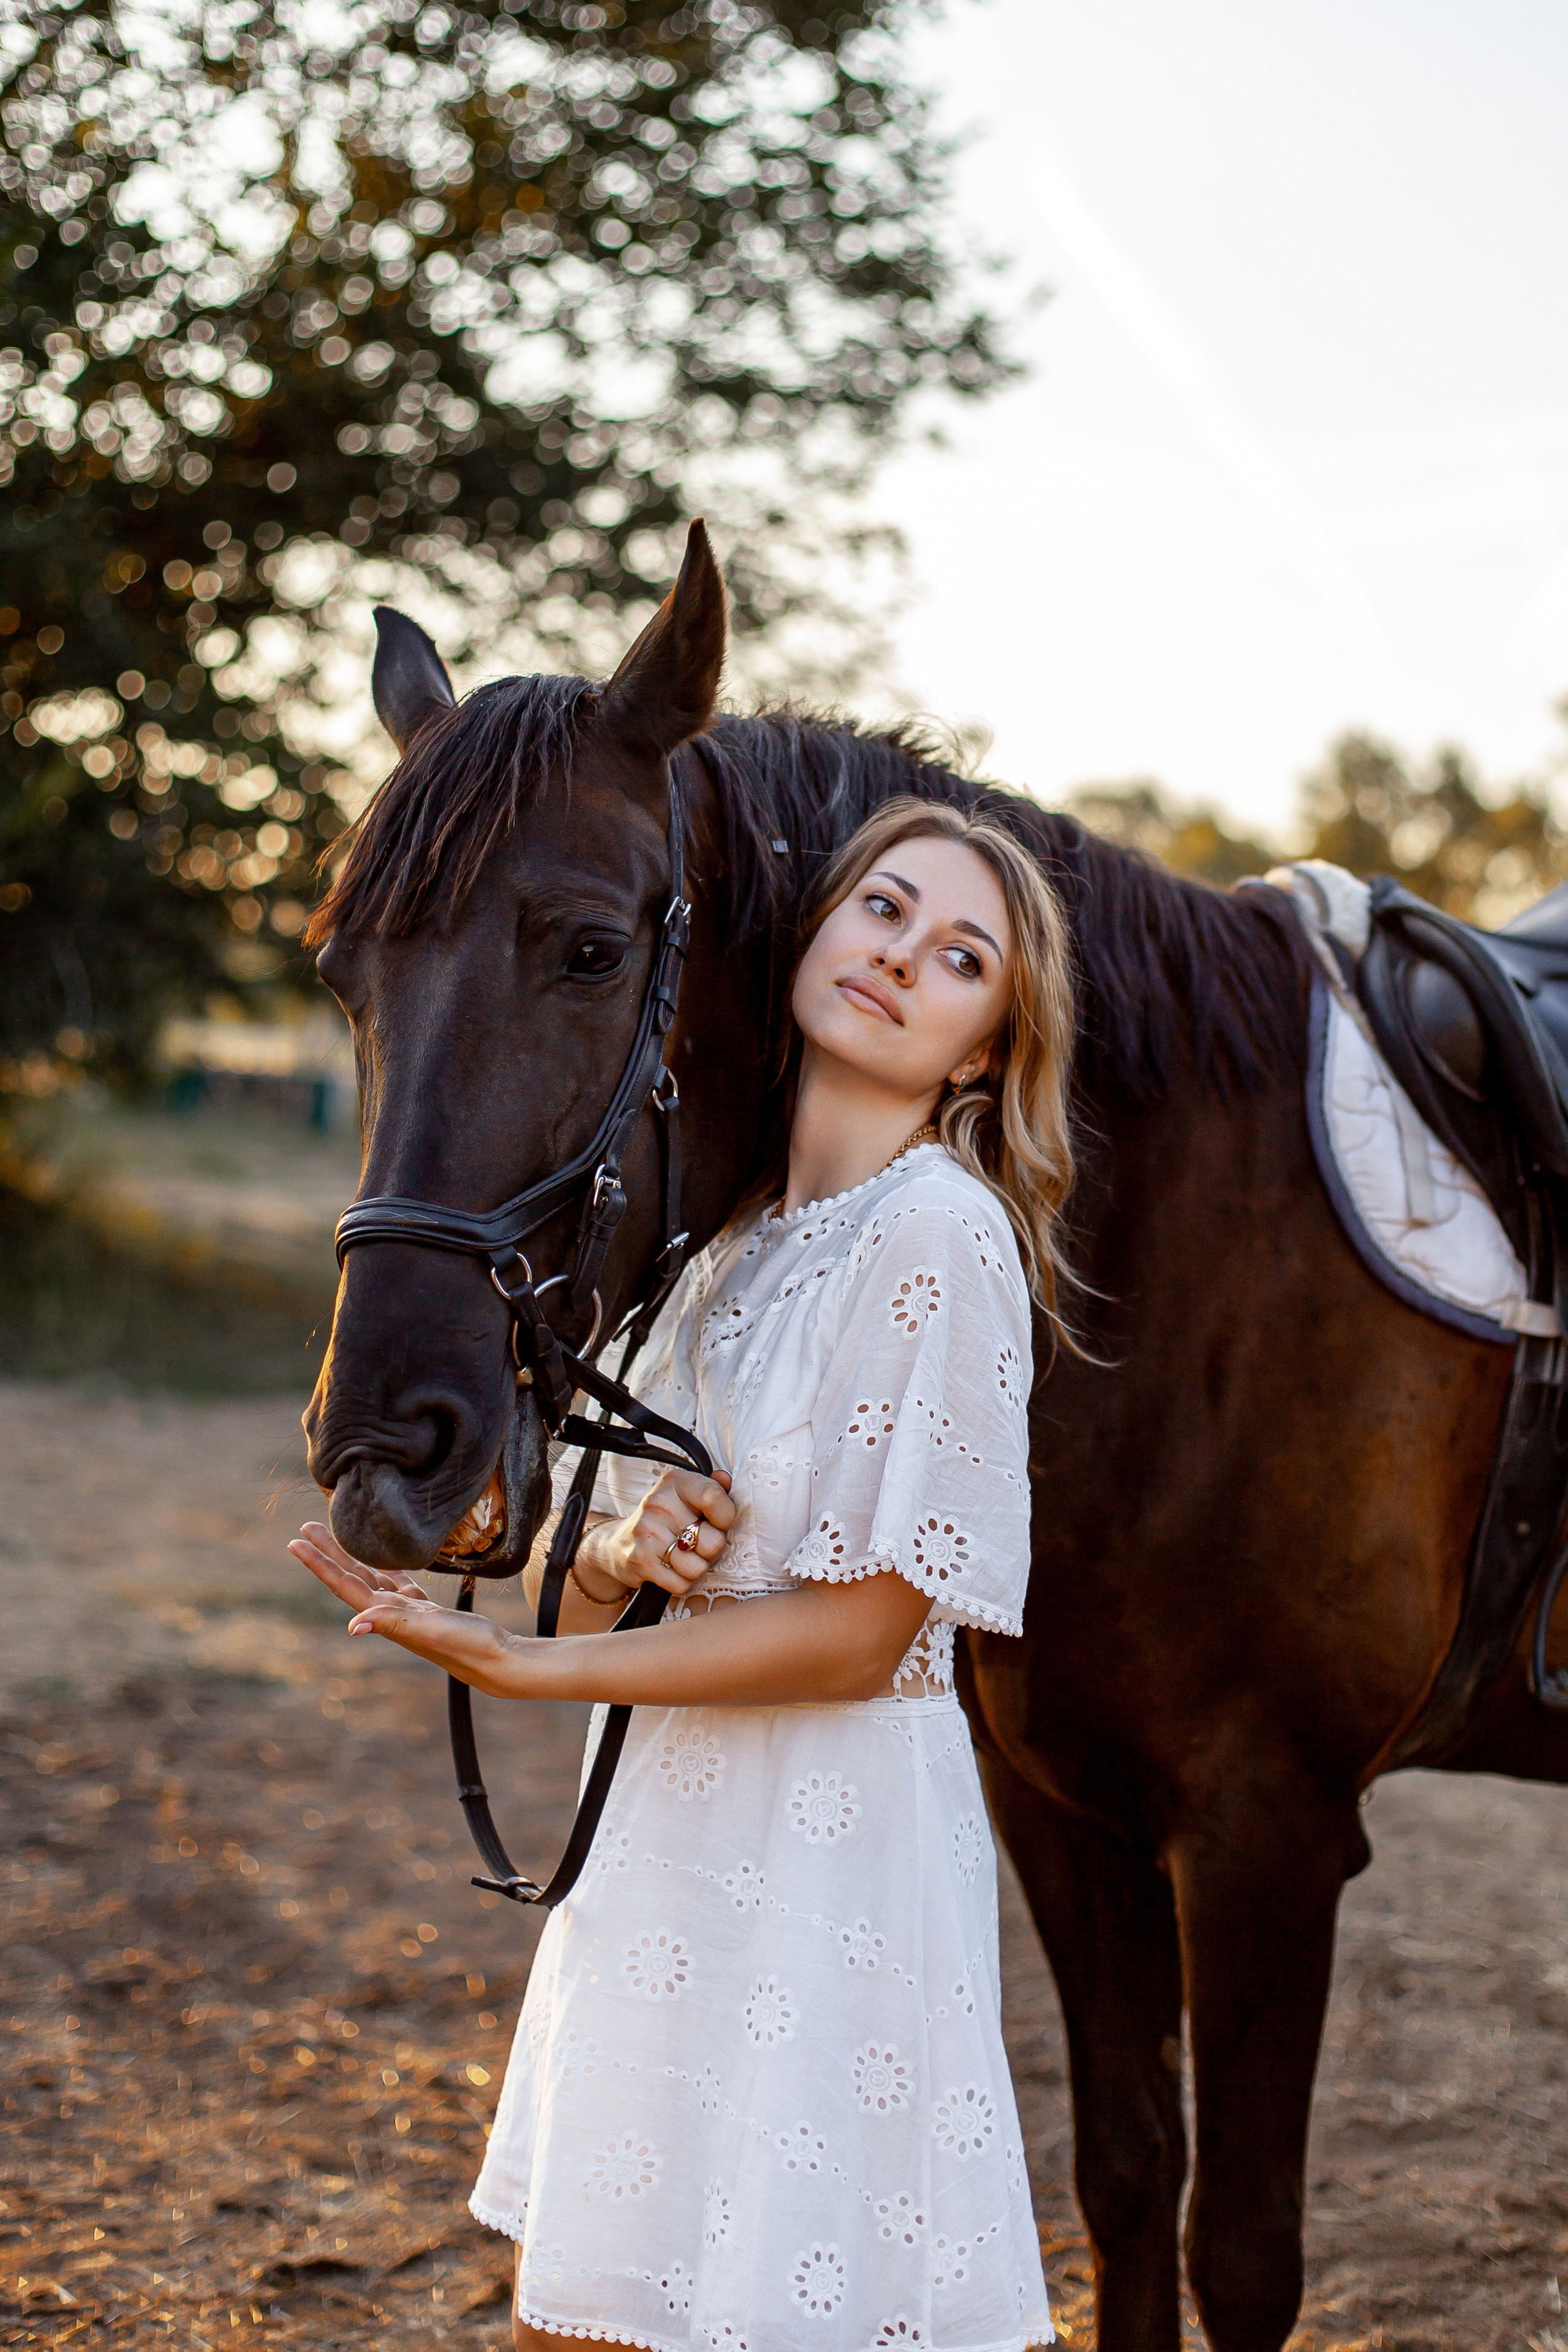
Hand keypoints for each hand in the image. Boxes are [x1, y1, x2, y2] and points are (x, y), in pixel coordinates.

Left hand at [288, 1521, 522, 1691]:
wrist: (494, 1661)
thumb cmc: (466, 1646)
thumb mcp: (429, 1631)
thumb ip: (393, 1624)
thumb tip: (353, 1626)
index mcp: (387, 1615)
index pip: (345, 1585)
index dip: (320, 1564)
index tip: (295, 1541)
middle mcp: (390, 1614)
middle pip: (351, 1577)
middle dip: (327, 1553)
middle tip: (306, 1526)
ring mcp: (407, 1612)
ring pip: (372, 1577)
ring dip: (352, 1558)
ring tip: (335, 1536)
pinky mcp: (426, 1609)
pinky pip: (400, 1582)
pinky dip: (387, 1568)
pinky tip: (386, 1559)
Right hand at [579, 1468, 734, 1603]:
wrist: (620, 1544)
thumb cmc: (666, 1520)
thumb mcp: (687, 1497)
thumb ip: (712, 1489)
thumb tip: (725, 1479)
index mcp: (675, 1483)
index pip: (712, 1497)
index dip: (726, 1517)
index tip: (719, 1522)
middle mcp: (659, 1504)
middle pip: (712, 1542)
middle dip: (711, 1550)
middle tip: (698, 1544)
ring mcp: (647, 1532)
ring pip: (698, 1568)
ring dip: (695, 1569)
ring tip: (683, 1557)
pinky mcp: (640, 1560)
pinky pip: (681, 1584)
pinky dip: (680, 1582)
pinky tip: (670, 1570)